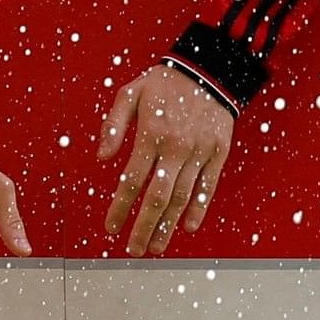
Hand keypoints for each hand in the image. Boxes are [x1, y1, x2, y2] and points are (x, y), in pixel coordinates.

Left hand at [98, 64, 232, 254]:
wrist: (209, 70)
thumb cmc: (163, 83)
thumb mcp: (129, 94)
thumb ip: (112, 125)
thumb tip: (101, 157)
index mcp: (151, 135)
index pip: (131, 181)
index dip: (120, 207)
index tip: (111, 226)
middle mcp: (176, 148)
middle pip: (157, 197)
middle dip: (144, 227)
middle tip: (134, 249)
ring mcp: (200, 153)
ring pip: (182, 197)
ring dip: (167, 225)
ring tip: (156, 246)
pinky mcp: (218, 154)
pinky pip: (207, 187)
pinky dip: (197, 209)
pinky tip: (186, 226)